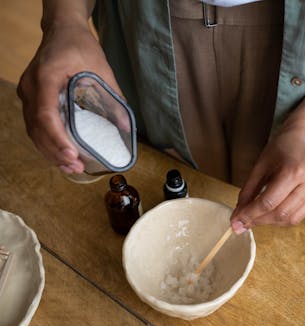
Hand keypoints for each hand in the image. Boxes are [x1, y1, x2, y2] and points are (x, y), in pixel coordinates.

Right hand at [17, 21, 122, 173]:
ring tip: (71, 167)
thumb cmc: (80, 46)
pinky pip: (35, 125)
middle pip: (37, 128)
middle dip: (55, 151)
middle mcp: (31, 87)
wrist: (62, 30)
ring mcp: (28, 93)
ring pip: (33, 130)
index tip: (72, 155)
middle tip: (76, 167)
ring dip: (50, 151)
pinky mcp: (32, 98)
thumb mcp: (101, 68)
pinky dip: (48, 142)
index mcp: (46, 77)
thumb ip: (113, 97)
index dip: (57, 138)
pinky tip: (62, 155)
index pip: (46, 115)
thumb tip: (126, 127)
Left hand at [230, 123, 304, 232]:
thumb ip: (248, 192)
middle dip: (259, 220)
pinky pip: (298, 216)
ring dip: (271, 222)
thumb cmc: (281, 148)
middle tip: (243, 221)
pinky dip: (282, 218)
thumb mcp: (260, 166)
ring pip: (291, 219)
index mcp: (294, 171)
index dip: (250, 215)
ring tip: (257, 215)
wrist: (304, 139)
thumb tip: (238, 216)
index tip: (236, 222)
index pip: (268, 202)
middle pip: (280, 214)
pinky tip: (273, 210)